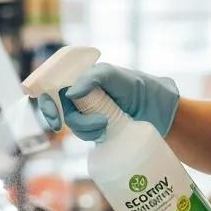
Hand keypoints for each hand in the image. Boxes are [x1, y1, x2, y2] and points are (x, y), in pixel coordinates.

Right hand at [35, 63, 179, 142]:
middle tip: (64, 120)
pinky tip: (103, 131)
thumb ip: (95, 78)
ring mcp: (91, 113)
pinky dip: (89, 133)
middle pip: (59, 105)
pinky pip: (83, 134)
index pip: (56, 83)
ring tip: (104, 124)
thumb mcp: (120, 77)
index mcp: (87, 78)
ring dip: (82, 125)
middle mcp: (85, 94)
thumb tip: (70, 93)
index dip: (46, 94)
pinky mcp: (98, 131)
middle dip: (61, 114)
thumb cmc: (144, 90)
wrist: (164, 116)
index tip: (49, 105)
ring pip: (71, 122)